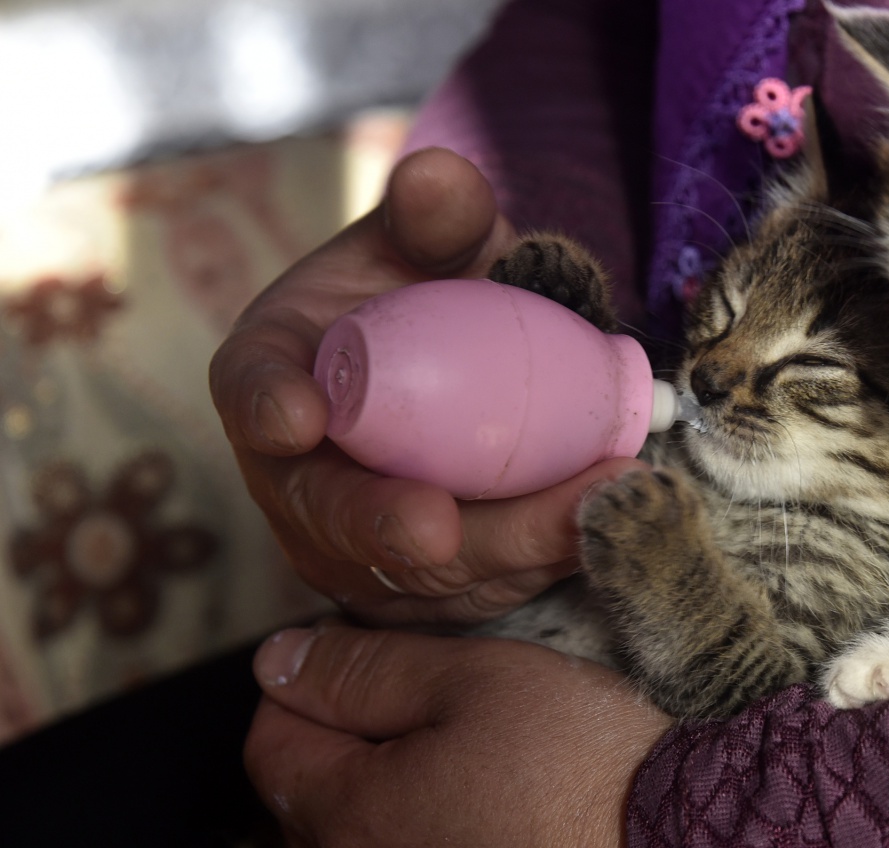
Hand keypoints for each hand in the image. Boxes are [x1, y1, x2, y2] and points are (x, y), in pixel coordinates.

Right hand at [210, 147, 638, 625]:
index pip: (253, 390)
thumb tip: (440, 174)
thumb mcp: (433, 247)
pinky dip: (535, 566)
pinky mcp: (418, 590)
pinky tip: (597, 528)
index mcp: (278, 374)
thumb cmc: (436, 300)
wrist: (471, 371)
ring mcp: (353, 545)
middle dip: (379, 526)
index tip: (299, 417)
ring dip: (496, 553)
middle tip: (439, 526)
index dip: (268, 407)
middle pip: (327, 514)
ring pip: (413, 573)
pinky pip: (472, 594)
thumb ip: (437, 217)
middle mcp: (298, 474)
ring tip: (579, 511)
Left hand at [244, 623, 684, 847]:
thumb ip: (367, 669)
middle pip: (304, 821)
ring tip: (451, 807)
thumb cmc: (594, 778)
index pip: (273, 742)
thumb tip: (281, 662)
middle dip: (343, 765)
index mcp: (347, 823)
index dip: (314, 689)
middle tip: (430, 729)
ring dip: (368, 846)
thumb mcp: (482, 680)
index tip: (371, 670)